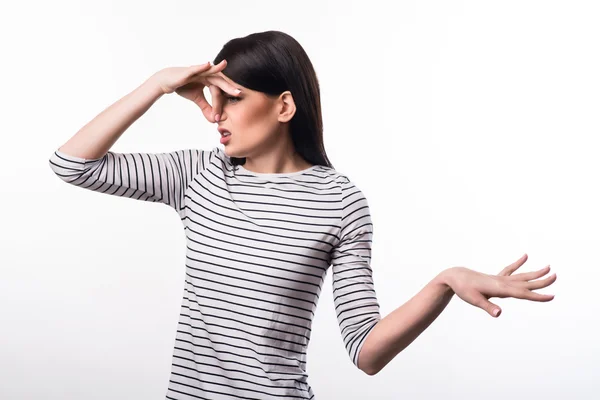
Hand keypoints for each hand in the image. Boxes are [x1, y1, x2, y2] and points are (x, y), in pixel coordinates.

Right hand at [150, 60, 239, 122]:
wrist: (167, 81)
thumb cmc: (183, 86)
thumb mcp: (197, 98)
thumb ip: (206, 107)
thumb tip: (214, 119)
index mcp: (209, 80)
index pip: (219, 91)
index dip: (222, 102)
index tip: (225, 114)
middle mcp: (206, 74)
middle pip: (220, 81)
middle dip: (229, 87)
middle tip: (239, 93)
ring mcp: (198, 71)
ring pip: (210, 73)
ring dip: (219, 71)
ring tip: (227, 69)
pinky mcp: (189, 71)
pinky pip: (196, 68)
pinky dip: (202, 66)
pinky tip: (208, 64)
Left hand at [441, 254, 556, 316]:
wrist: (455, 276)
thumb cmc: (464, 289)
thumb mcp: (474, 300)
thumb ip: (488, 307)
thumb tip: (499, 314)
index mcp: (500, 288)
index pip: (523, 293)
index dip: (537, 296)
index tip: (552, 296)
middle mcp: (503, 282)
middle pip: (526, 282)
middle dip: (541, 281)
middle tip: (556, 276)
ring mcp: (500, 279)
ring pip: (522, 276)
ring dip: (535, 272)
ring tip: (549, 267)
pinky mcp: (496, 278)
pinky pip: (510, 270)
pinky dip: (518, 264)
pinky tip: (525, 256)